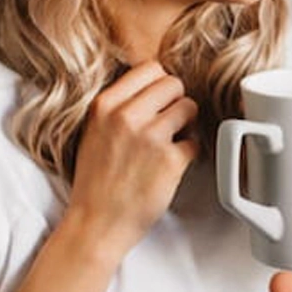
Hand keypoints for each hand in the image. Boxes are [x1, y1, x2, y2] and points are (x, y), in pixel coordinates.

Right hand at [65, 61, 199, 259]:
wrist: (96, 222)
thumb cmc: (96, 181)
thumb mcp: (94, 130)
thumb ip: (119, 106)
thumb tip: (154, 86)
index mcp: (105, 105)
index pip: (150, 68)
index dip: (160, 85)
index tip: (159, 101)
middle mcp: (126, 116)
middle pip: (174, 83)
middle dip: (176, 102)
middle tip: (169, 124)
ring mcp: (149, 137)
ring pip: (190, 107)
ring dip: (186, 125)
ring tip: (171, 142)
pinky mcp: (170, 160)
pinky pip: (196, 141)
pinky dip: (189, 152)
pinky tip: (173, 164)